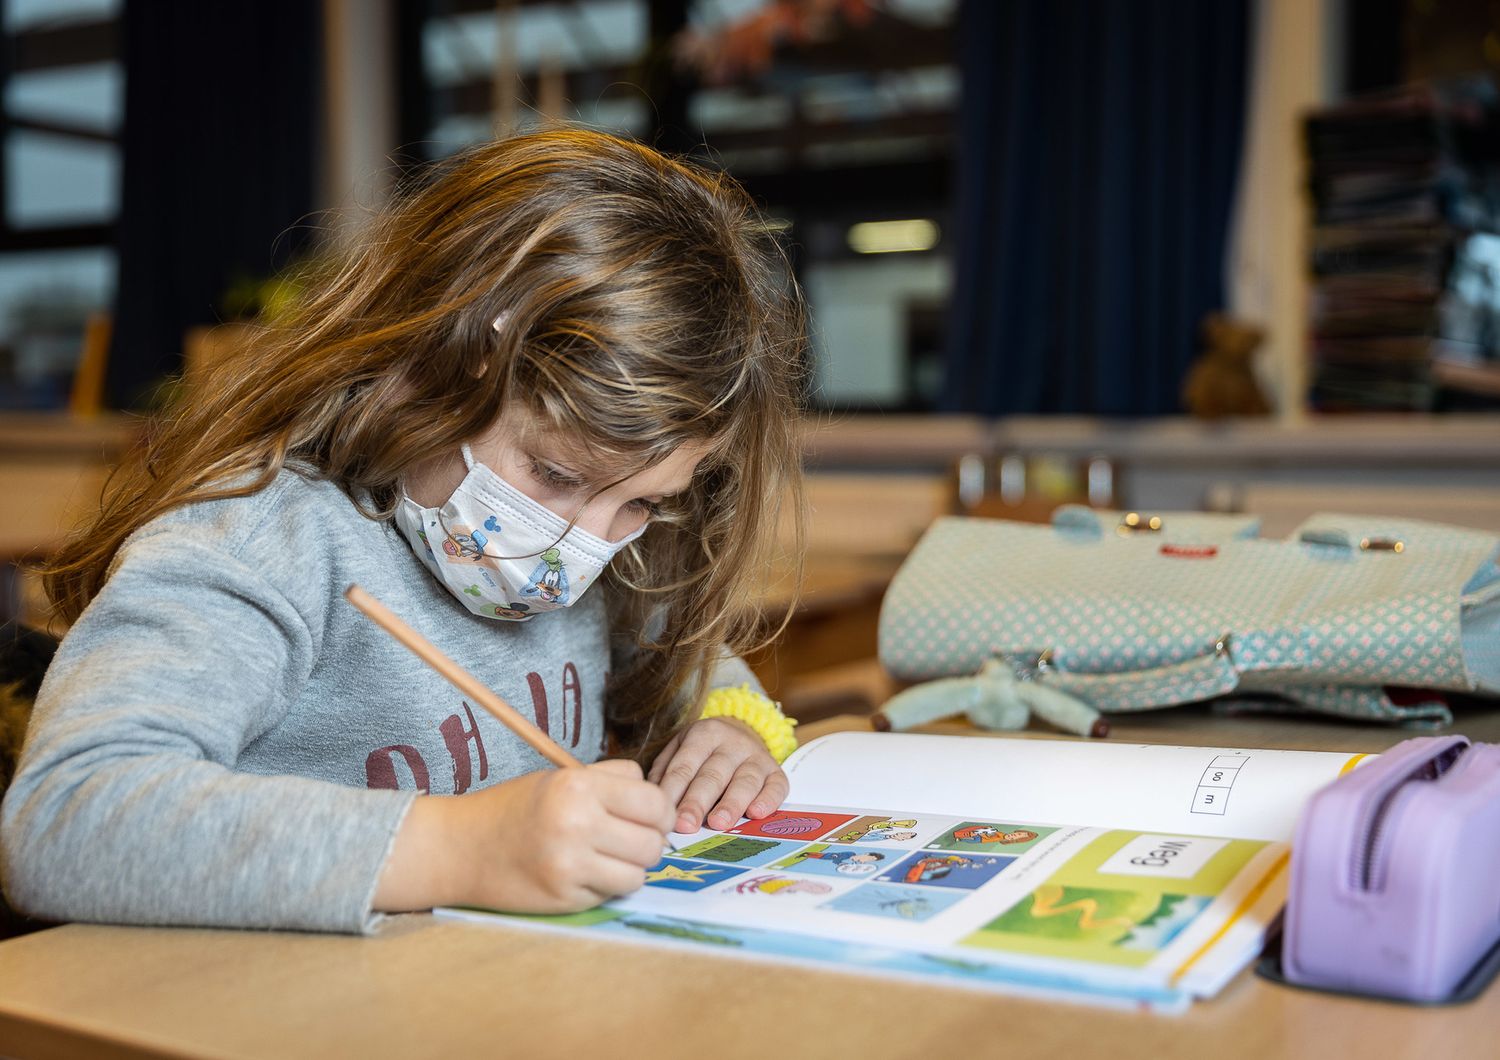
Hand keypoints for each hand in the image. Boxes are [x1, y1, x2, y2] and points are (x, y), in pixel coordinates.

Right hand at [375, 759, 674, 914]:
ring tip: (608, 859)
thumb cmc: (515, 809)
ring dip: (630, 869)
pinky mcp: (564, 898)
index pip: (654, 802)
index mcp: (579, 786)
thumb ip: (611, 781)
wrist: (461, 848)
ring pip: (638, 875)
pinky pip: (611, 894)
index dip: (660, 812)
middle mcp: (577, 823)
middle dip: (649, 843)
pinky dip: (606, 887)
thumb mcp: (560, 778)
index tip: (649, 818)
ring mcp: (570, 865)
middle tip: (630, 841)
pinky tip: (584, 874)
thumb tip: (661, 803)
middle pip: (652, 842)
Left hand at [647, 717, 788, 833]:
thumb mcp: (680, 749)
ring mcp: (757, 756)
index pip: (685, 766)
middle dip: (698, 802)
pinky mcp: (776, 772)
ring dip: (731, 804)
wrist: (742, 732)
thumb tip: (655, 801)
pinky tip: (756, 814)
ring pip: (745, 781)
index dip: (673, 791)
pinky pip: (776, 786)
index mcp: (703, 734)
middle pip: (713, 775)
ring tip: (718, 824)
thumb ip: (665, 772)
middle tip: (686, 825)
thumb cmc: (703, 751)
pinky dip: (768, 800)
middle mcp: (732, 743)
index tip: (664, 814)